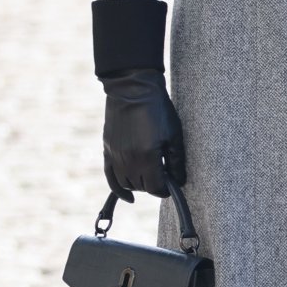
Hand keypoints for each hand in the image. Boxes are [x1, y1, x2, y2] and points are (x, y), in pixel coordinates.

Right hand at [102, 68, 185, 200]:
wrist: (133, 88)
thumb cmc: (157, 109)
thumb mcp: (173, 134)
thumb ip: (176, 161)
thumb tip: (179, 181)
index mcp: (146, 156)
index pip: (155, 187)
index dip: (165, 190)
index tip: (171, 187)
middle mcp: (128, 159)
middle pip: (141, 186)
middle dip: (153, 185)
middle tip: (163, 176)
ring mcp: (115, 155)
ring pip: (126, 184)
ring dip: (139, 185)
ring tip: (149, 176)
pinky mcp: (107, 150)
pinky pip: (110, 177)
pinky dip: (118, 189)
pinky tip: (128, 197)